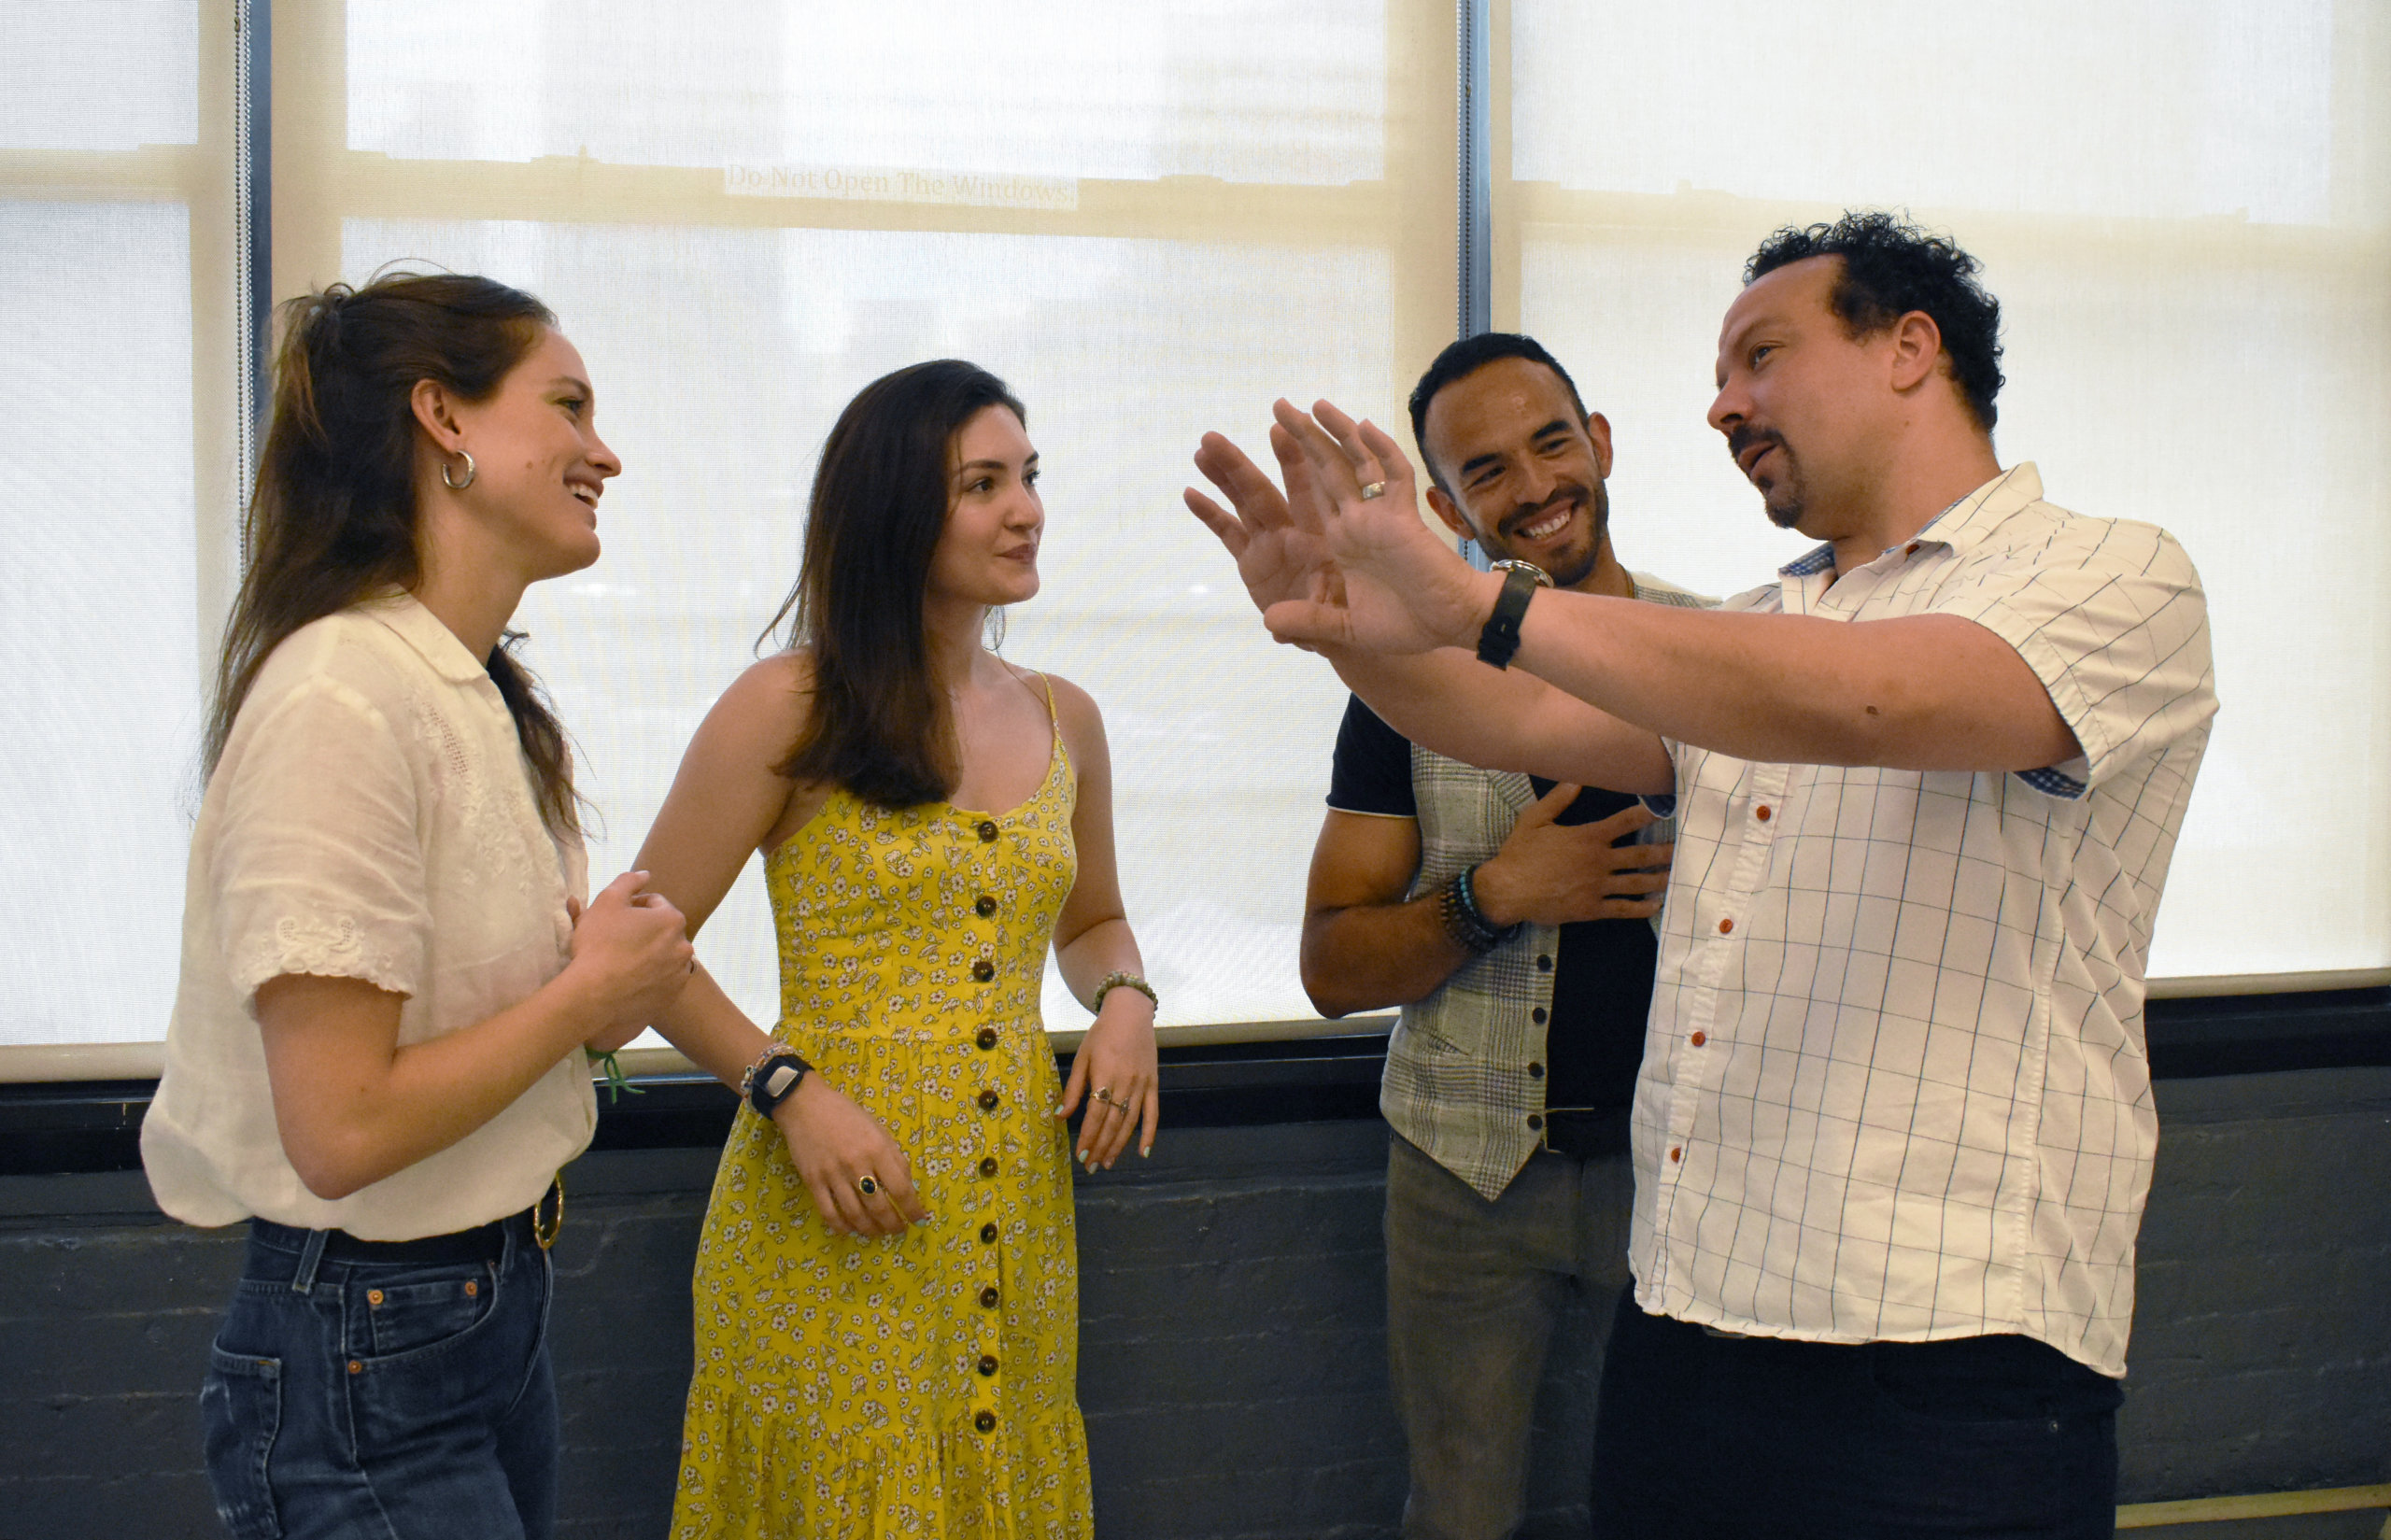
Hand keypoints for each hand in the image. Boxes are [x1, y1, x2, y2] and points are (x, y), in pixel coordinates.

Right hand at [567, 871, 694, 1043]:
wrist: (593, 997)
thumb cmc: (598, 945)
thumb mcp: (607, 901)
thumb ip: (628, 881)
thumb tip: (645, 874)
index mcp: (673, 920)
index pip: (654, 904)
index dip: (632, 907)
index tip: (615, 919)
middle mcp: (684, 946)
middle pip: (662, 931)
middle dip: (643, 931)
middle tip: (616, 940)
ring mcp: (680, 975)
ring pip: (664, 956)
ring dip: (648, 955)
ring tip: (621, 962)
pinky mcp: (672, 998)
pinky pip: (662, 981)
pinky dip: (649, 979)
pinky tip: (628, 981)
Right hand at [769, 1075, 928, 1236]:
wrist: (806, 1106)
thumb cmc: (847, 1116)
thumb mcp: (878, 1130)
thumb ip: (894, 1157)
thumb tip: (907, 1187)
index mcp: (877, 1149)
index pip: (901, 1189)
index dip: (912, 1209)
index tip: (919, 1219)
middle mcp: (857, 1165)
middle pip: (879, 1207)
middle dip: (893, 1224)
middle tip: (899, 1231)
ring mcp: (833, 1175)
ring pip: (855, 1214)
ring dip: (871, 1230)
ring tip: (879, 1233)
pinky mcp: (812, 1182)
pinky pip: (829, 1213)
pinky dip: (842, 1227)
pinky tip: (851, 1230)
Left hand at [1056, 993, 1157, 1169]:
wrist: (1130, 1013)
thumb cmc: (1101, 1034)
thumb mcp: (1082, 1057)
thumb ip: (1073, 1088)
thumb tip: (1060, 1115)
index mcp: (1105, 1075)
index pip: (1096, 1113)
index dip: (1088, 1136)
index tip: (1080, 1154)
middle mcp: (1125, 1083)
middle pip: (1112, 1122)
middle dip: (1100, 1146)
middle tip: (1091, 1166)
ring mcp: (1142, 1085)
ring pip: (1130, 1122)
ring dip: (1119, 1145)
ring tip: (1108, 1163)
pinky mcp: (1153, 1084)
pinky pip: (1153, 1113)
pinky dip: (1149, 1133)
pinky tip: (1142, 1152)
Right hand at [1186, 426, 1343, 622]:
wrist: (1340, 632)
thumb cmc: (1353, 615)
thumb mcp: (1339, 622)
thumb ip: (1309, 621)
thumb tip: (1275, 628)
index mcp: (1322, 533)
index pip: (1305, 490)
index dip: (1293, 460)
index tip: (1281, 428)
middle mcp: (1293, 530)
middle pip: (1262, 491)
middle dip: (1238, 464)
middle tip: (1212, 437)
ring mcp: (1270, 543)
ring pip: (1243, 503)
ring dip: (1222, 478)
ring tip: (1200, 451)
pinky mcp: (1252, 562)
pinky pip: (1228, 532)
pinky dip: (1211, 514)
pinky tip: (1191, 493)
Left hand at [1246, 399, 1495, 654]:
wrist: (1450, 625)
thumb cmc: (1406, 625)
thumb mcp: (1346, 628)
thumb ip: (1309, 621)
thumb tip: (1267, 621)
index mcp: (1342, 540)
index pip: (1312, 494)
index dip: (1294, 468)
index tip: (1272, 440)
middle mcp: (1358, 521)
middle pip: (1326, 468)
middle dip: (1304, 437)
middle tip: (1279, 405)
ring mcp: (1381, 515)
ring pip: (1357, 463)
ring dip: (1337, 432)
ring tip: (1313, 404)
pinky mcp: (1405, 517)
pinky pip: (1394, 476)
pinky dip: (1382, 451)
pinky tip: (1365, 427)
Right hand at [1471, 792, 1672, 927]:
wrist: (1507, 890)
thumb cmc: (1519, 853)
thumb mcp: (1534, 819)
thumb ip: (1558, 799)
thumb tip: (1578, 780)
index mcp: (1588, 837)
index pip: (1625, 822)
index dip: (1648, 815)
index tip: (1667, 810)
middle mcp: (1599, 861)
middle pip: (1640, 855)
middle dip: (1665, 851)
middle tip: (1686, 848)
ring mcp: (1597, 887)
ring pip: (1637, 883)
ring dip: (1659, 879)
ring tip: (1678, 876)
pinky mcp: (1592, 909)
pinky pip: (1623, 909)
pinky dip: (1642, 908)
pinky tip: (1656, 905)